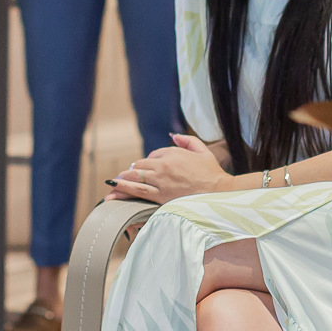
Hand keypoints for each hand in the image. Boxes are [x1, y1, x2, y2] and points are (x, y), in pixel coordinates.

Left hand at [107, 134, 232, 203]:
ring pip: (135, 177)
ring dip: (122, 179)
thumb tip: (173, 135)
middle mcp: (164, 165)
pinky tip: (115, 188)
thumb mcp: (202, 151)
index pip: (152, 155)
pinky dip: (124, 188)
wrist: (219, 193)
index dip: (147, 162)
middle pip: (139, 165)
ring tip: (112, 183)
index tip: (144, 168)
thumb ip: (187, 140)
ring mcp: (161, 181)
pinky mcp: (160, 195)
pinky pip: (138, 190)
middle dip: (130, 170)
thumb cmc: (213, 173)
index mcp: (173, 153)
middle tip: (122, 176)